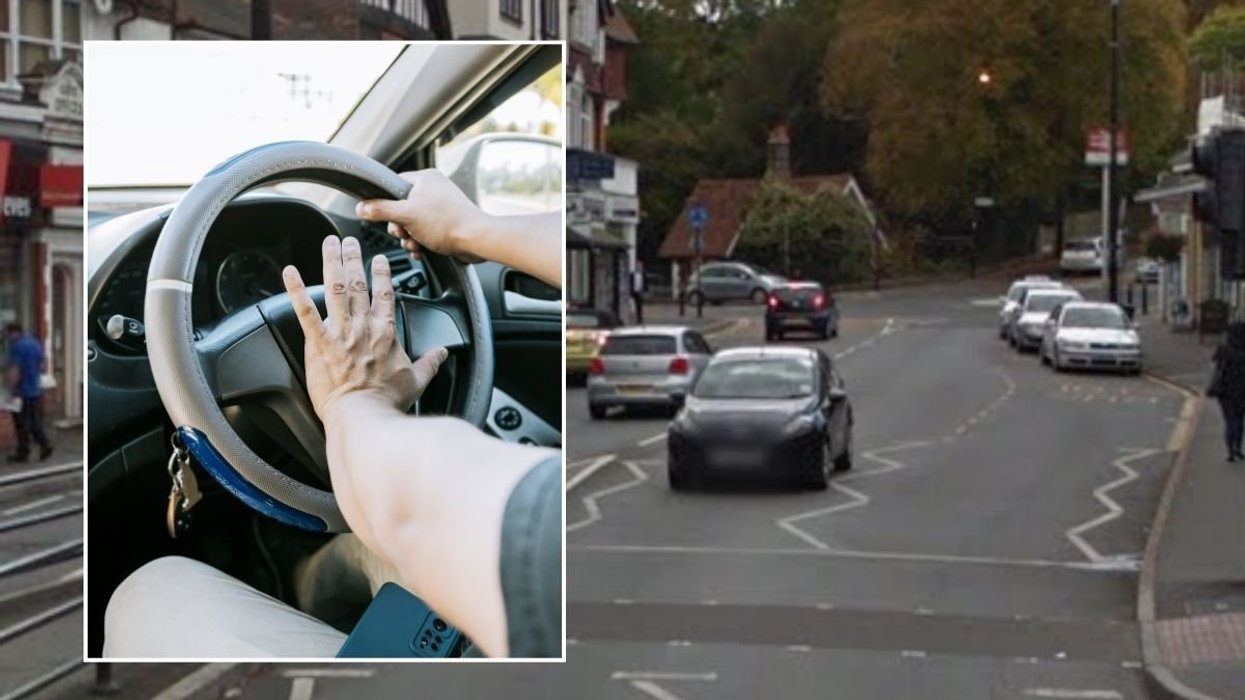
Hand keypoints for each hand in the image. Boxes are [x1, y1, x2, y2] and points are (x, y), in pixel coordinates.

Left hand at [282, 235, 446, 420]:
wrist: (364, 415)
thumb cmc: (387, 401)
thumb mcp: (416, 380)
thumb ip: (430, 362)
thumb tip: (443, 354)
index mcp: (386, 332)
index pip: (385, 294)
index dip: (382, 273)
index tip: (379, 259)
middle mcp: (363, 326)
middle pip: (358, 284)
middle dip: (354, 258)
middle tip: (348, 241)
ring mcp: (340, 332)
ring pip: (335, 288)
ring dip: (331, 263)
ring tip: (328, 245)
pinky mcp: (319, 343)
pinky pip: (305, 311)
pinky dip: (295, 290)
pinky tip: (289, 273)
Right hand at [355, 169, 485, 262]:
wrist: (476, 241)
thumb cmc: (447, 223)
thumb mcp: (406, 215)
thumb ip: (380, 210)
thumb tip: (361, 208)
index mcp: (425, 179)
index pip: (394, 185)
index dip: (385, 202)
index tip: (383, 215)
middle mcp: (434, 189)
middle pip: (401, 207)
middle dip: (399, 226)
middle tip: (402, 232)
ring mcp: (441, 206)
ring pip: (412, 222)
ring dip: (409, 237)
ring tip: (415, 243)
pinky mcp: (447, 223)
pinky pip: (425, 231)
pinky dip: (421, 242)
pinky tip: (421, 250)